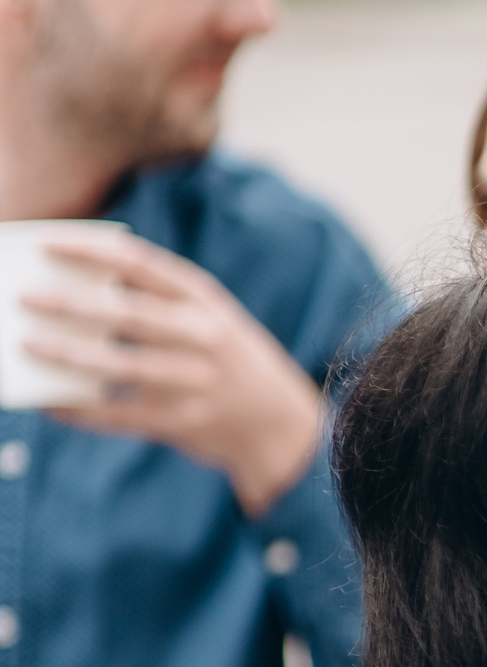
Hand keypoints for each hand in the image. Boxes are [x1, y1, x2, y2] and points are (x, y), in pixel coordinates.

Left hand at [23, 233, 324, 515]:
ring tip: (27, 343)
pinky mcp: (182, 422)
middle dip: (70, 303)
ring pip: (118, 365)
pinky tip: (47, 402)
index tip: (46, 241)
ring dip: (68, 354)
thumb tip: (74, 293)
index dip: (90, 250)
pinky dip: (79, 409)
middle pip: (126, 314)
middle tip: (23, 295)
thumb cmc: (228, 362)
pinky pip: (118, 414)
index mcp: (204, 301)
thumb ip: (157, 303)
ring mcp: (194, 382)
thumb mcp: (210, 320)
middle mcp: (203, 337)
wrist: (280, 425)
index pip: (141, 264)